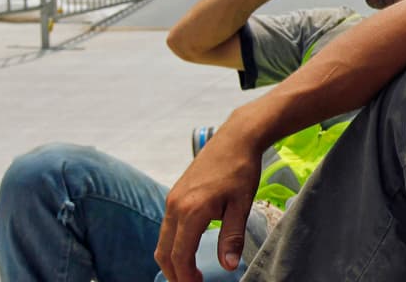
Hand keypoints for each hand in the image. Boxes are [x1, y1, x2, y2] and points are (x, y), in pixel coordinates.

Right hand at [155, 129, 261, 280]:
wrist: (236, 138)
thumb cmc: (241, 169)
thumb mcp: (242, 205)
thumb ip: (232, 237)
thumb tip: (228, 266)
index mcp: (191, 211)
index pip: (180, 255)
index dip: (186, 277)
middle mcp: (175, 206)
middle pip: (165, 252)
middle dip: (174, 274)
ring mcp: (172, 199)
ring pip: (163, 240)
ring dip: (172, 260)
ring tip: (188, 274)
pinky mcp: (175, 194)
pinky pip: (167, 227)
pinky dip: (172, 244)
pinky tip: (186, 251)